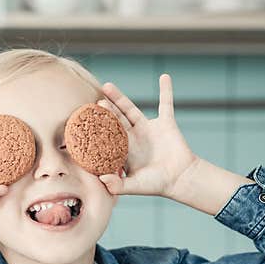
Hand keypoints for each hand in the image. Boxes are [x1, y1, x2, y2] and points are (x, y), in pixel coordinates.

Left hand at [97, 74, 199, 199]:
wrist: (180, 179)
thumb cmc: (157, 184)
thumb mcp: (135, 186)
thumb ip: (118, 185)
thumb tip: (102, 179)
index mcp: (124, 150)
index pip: (106, 137)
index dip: (96, 129)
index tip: (84, 121)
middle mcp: (133, 137)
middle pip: (114, 120)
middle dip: (104, 110)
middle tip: (92, 100)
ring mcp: (148, 129)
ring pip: (130, 109)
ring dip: (119, 97)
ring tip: (107, 86)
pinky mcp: (165, 123)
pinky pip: (166, 104)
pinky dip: (166, 91)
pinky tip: (164, 77)